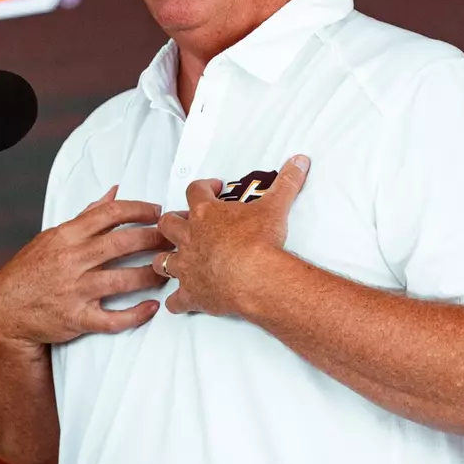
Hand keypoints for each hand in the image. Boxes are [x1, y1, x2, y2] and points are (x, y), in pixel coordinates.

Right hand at [0, 186, 169, 350]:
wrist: (5, 309)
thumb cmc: (30, 270)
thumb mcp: (53, 236)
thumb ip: (86, 215)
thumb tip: (113, 193)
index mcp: (67, 235)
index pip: (111, 214)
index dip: (140, 210)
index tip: (158, 212)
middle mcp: (72, 260)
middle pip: (123, 244)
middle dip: (154, 239)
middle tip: (174, 239)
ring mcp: (75, 290)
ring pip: (123, 280)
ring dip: (151, 274)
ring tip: (169, 271)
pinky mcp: (77, 318)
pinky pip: (113, 318)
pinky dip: (136, 314)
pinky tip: (152, 306)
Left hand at [155, 155, 309, 316]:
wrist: (255, 276)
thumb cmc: (260, 240)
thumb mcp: (275, 206)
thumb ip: (287, 182)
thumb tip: (300, 160)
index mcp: (205, 214)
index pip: (194, 191)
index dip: (202, 187)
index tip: (212, 188)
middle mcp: (190, 238)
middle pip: (167, 224)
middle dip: (173, 222)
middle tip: (188, 224)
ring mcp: (187, 267)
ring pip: (162, 261)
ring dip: (167, 260)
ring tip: (178, 261)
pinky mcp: (192, 293)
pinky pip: (176, 300)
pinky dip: (177, 302)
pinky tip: (180, 302)